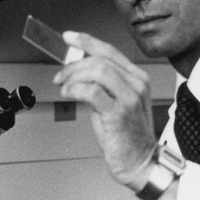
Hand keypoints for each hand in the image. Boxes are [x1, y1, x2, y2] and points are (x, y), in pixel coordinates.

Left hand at [53, 31, 156, 191]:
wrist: (139, 162)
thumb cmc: (126, 136)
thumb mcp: (115, 103)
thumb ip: (101, 86)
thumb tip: (77, 72)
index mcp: (137, 78)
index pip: (110, 50)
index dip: (87, 41)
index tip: (69, 38)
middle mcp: (136, 84)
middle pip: (101, 59)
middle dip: (74, 64)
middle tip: (60, 76)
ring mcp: (130, 98)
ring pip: (97, 70)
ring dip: (74, 76)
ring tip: (64, 86)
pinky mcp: (119, 112)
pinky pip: (92, 91)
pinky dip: (75, 90)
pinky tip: (69, 95)